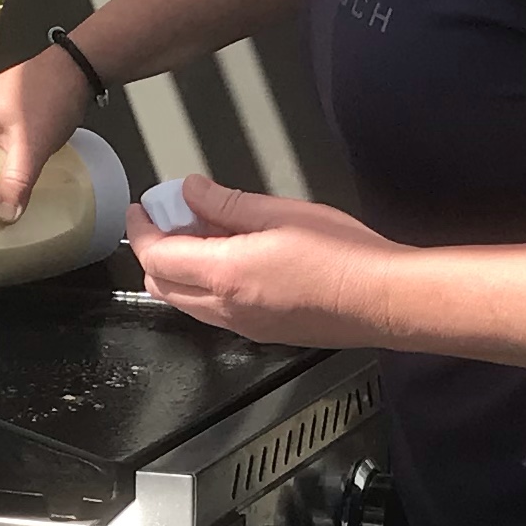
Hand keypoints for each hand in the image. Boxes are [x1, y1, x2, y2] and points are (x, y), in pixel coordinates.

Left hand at [125, 178, 410, 347]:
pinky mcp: (263, 333)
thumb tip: (192, 192)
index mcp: (225, 274)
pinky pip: (215, 312)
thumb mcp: (280, 212)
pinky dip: (205, 286)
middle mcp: (227, 308)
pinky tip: (230, 261)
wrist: (383, 299)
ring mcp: (244, 326)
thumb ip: (227, 204)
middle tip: (170, 219)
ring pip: (187, 303)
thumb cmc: (344, 256)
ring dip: (180, 271)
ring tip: (203, 236)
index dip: (143, 231)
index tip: (142, 211)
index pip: (158, 256)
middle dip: (155, 252)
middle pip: (163, 285)